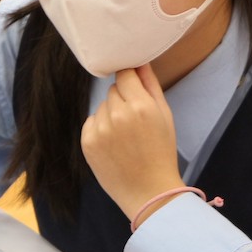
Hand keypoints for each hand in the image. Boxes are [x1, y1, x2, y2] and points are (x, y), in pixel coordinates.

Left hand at [80, 66, 183, 221]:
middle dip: (123, 99)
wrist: (148, 190)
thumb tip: (139, 61)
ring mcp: (100, 128)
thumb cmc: (161, 151)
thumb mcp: (165, 116)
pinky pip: (91, 122)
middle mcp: (118, 115)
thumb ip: (150, 86)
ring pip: (102, 106)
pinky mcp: (87, 141)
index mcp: (142, 106)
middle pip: (113, 90)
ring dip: (111, 114)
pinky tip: (114, 144)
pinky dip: (100, 128)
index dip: (129, 79)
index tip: (133, 86)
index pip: (125, 74)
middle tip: (136, 120)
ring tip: (126, 136)